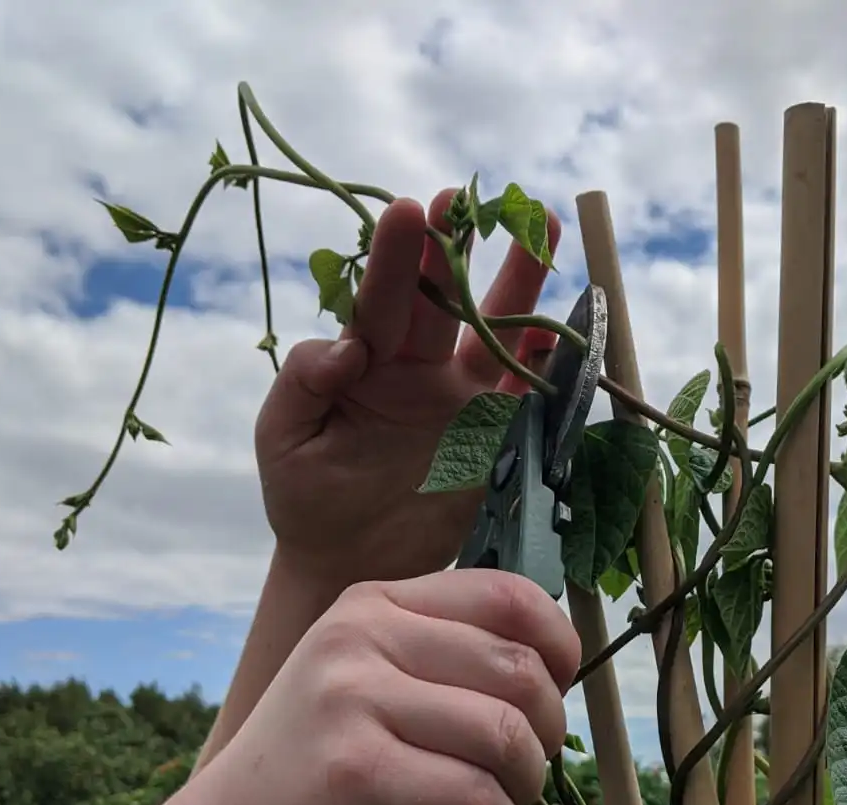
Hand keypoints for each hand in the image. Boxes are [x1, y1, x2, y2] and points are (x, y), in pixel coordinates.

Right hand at [184, 570, 580, 804]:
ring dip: (525, 785)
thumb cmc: (321, 768)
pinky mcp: (354, 774)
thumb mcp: (369, 681)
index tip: (558, 691)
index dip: (557, 645)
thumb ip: (445, 656)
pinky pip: (475, 795)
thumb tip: (559, 662)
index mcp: (375, 604)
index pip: (505, 594)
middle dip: (546, 730)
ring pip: (503, 733)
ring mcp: (351, 701)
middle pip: (517, 668)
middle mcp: (360, 638)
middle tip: (525, 769)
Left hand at [255, 190, 561, 588]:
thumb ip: (302, 383)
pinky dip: (548, 360)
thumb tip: (348, 348)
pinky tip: (563, 327)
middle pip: (445, 298)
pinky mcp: (496, 434)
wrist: (352, 562)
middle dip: (459, 247)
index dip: (396, 256)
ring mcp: (462, 397)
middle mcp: (418, 365)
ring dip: (520, 283)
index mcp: (365, 358)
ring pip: (495, 330)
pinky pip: (528, 391)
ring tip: (544, 229)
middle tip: (470, 199)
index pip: (382, 297)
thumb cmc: (306, 496)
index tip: (410, 210)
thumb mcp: (283, 438)